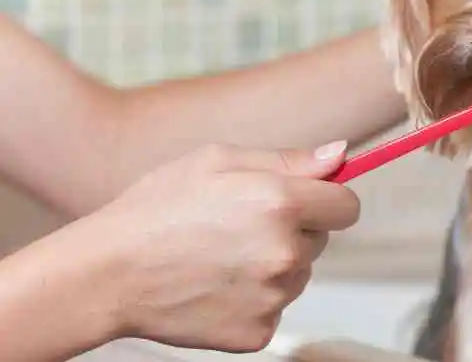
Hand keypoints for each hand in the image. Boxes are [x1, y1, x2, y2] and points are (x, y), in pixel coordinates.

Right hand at [86, 140, 358, 351]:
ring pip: (299, 273)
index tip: (308, 199)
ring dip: (276, 264)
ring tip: (223, 254)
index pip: (348, 206)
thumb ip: (289, 159)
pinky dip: (256, 297)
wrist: (108, 273)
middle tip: (243, 224)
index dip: (328, 199)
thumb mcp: (219, 160)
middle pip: (322, 239)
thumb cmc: (158, 208)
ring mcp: (273, 297)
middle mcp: (285, 253)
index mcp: (280, 203)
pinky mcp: (258, 332)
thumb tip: (340, 155)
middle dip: (296, 229)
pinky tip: (217, 283)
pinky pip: (276, 305)